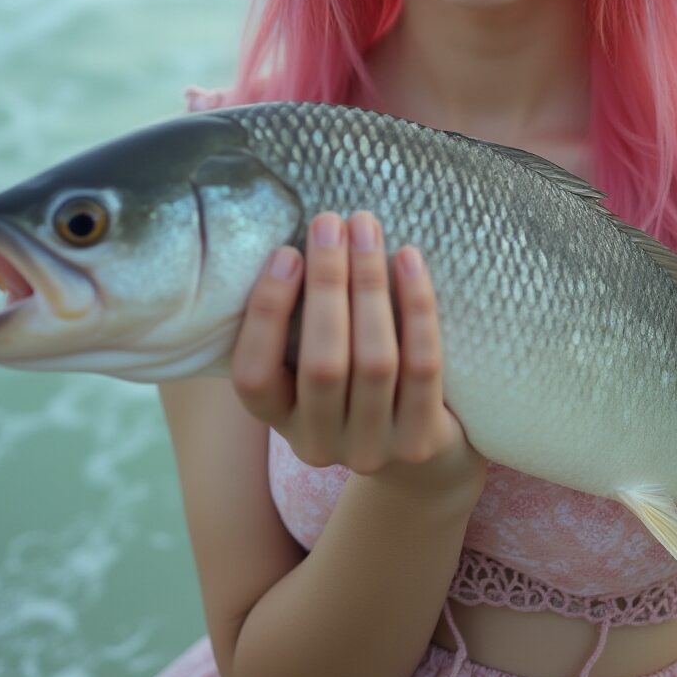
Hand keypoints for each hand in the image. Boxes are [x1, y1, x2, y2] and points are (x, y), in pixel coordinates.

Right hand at [231, 210, 486, 504]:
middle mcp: (319, 444)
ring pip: (374, 362)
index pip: (254, 375)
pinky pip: (422, 364)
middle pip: (322, 363)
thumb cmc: (354, 379)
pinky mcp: (421, 441)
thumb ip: (299, 317)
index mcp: (278, 421)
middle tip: (331, 223)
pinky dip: (416, 306)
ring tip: (366, 228)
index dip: (267, 313)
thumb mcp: (311, 361)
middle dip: (327, 283)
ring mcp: (372, 448)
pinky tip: (408, 258)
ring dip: (369, 284)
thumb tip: (302, 237)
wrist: (419, 454)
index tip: (286, 253)